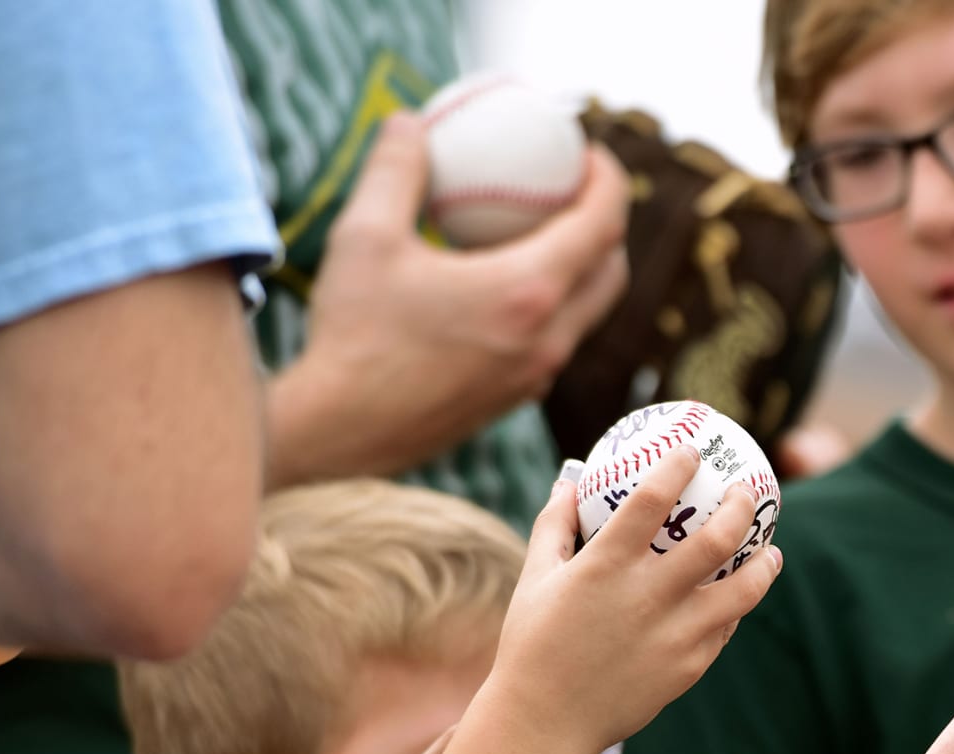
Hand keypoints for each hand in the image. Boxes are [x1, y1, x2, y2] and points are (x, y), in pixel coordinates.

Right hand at [267, 110, 631, 487]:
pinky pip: (558, 339)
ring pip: (590, 311)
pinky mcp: (517, 396)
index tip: (588, 152)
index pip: (603, 223)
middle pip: (612, 269)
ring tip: (542, 231)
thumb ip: (396, 170)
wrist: (341, 432)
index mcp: (528, 292)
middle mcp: (549, 338)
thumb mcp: (364, 235)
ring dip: (584, 266)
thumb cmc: (353, 333)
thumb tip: (411, 121)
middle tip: (570, 188)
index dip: (608, 179)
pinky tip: (505, 283)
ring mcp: (538, 374)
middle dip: (607, 222)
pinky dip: (553, 303)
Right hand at [488, 460, 781, 753]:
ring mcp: (674, 633)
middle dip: (742, 505)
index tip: (692, 451)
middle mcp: (647, 595)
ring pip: (743, 588)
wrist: (545, 722)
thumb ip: (554, 526)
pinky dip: (738, 605)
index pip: (652, 498)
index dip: (678, 466)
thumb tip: (569, 481)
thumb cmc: (533, 646)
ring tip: (771, 549)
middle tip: (748, 492)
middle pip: (717, 538)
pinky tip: (742, 594)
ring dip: (765, 562)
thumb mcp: (534, 580)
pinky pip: (725, 627)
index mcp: (605, 566)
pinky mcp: (690, 665)